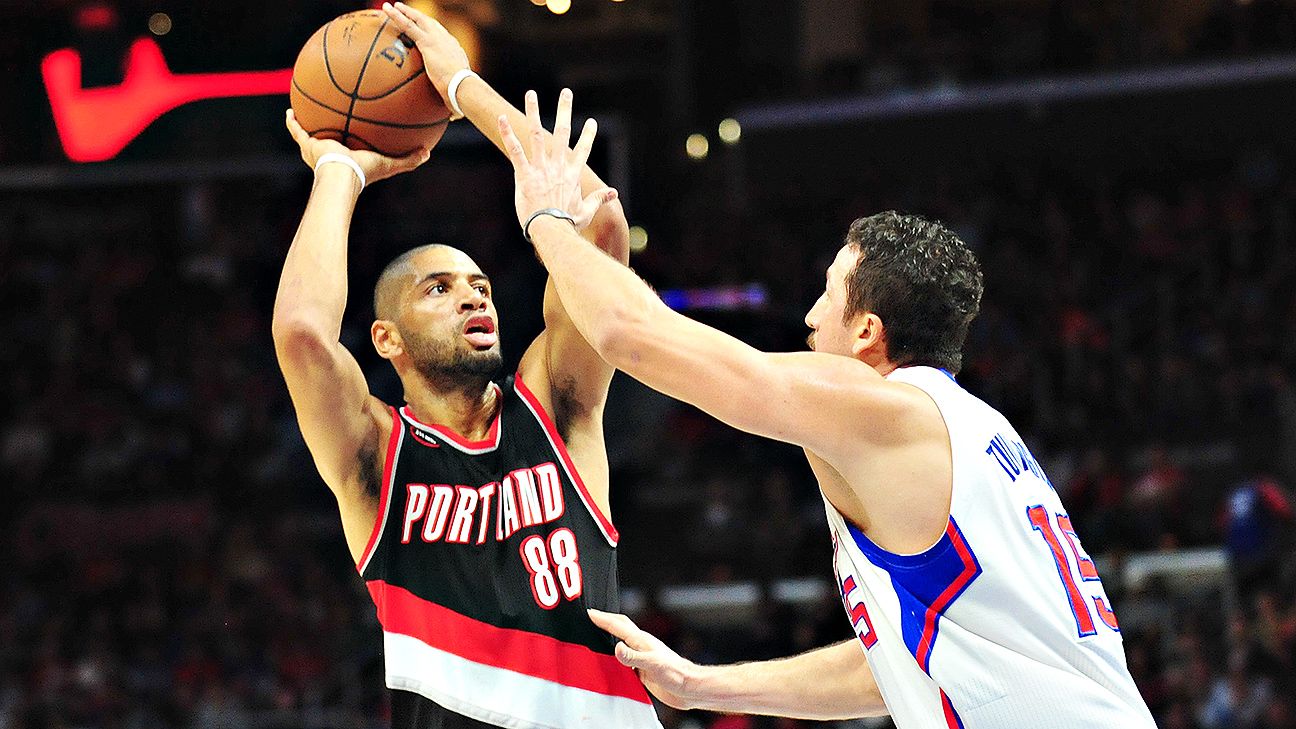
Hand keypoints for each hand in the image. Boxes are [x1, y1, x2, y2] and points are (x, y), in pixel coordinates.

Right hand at [285, 109, 429, 184]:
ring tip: (305, 109)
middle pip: (329, 138)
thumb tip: (428, 153)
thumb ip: (408, 159)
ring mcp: (316, 149)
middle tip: (332, 116)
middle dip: (329, 130)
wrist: (342, 173)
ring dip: (308, 123)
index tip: (355, 129)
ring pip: (310, 134)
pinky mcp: (307, 144)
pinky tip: (290, 110)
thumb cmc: (365, 171)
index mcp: (349, 158)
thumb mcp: (390, 164)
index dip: (352, 139)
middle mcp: (331, 154)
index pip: (351, 146)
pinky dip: (292, 121)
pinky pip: (297, 130)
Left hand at [381, 1, 469, 96]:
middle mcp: (447, 40)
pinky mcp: (427, 41)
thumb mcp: (457, 98)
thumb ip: (452, 104)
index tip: (427, 34)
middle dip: (419, 17)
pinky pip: (408, 26)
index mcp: (455, 52)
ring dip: (405, 12)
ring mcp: (437, 38)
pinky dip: (397, 16)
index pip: (443, 40)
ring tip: (393, 7)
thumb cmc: (462, 97)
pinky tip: (386, 10)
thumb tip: (454, 117)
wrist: (462, 88)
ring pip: (418, 20)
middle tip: (408, 13)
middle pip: (430, 24)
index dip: (434, 34)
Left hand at [499, 89, 617, 235]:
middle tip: (566, 93)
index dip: (588, 135)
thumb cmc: (568, 223)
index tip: (592, 122)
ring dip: (534, 112)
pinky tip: (501, 118)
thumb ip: (599, 198)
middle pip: (563, 132)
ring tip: (531, 94)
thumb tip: (614, 193)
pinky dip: (508, 133)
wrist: (552, 229)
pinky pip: (515, 149)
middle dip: (565, 110)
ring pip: (537, 134)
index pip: (583, 150)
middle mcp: (558, 166)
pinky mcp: (525, 174)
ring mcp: (541, 168)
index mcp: (573, 174)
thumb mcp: (587, 211)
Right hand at [588, 609, 702, 709]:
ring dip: (609, 636)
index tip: (589, 612)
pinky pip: (625, 659)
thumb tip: (616, 648)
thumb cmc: (675, 674)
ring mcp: (642, 657)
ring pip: (622, 642)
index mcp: (641, 640)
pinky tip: (612, 661)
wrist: (688, 687)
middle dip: (606, 620)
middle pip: (621, 627)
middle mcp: (640, 646)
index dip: (602, 619)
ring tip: (597, 634)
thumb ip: (633, 657)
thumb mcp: (652, 665)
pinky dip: (615, 656)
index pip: (618, 626)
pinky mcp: (643, 669)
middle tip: (592, 616)